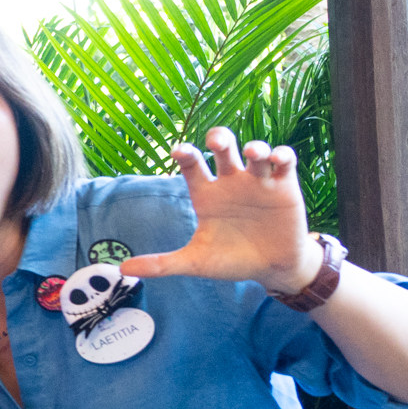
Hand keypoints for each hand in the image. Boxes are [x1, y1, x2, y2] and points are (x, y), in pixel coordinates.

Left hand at [116, 129, 323, 291]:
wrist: (271, 270)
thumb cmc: (231, 261)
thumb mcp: (196, 262)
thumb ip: (162, 264)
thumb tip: (123, 269)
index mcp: (206, 194)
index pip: (192, 166)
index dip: (185, 155)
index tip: (178, 151)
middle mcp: (230, 182)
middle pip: (223, 148)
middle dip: (220, 138)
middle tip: (216, 141)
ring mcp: (258, 182)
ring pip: (256, 151)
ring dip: (256, 147)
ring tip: (253, 153)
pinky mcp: (284, 186)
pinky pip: (284, 162)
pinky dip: (282, 155)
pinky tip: (278, 159)